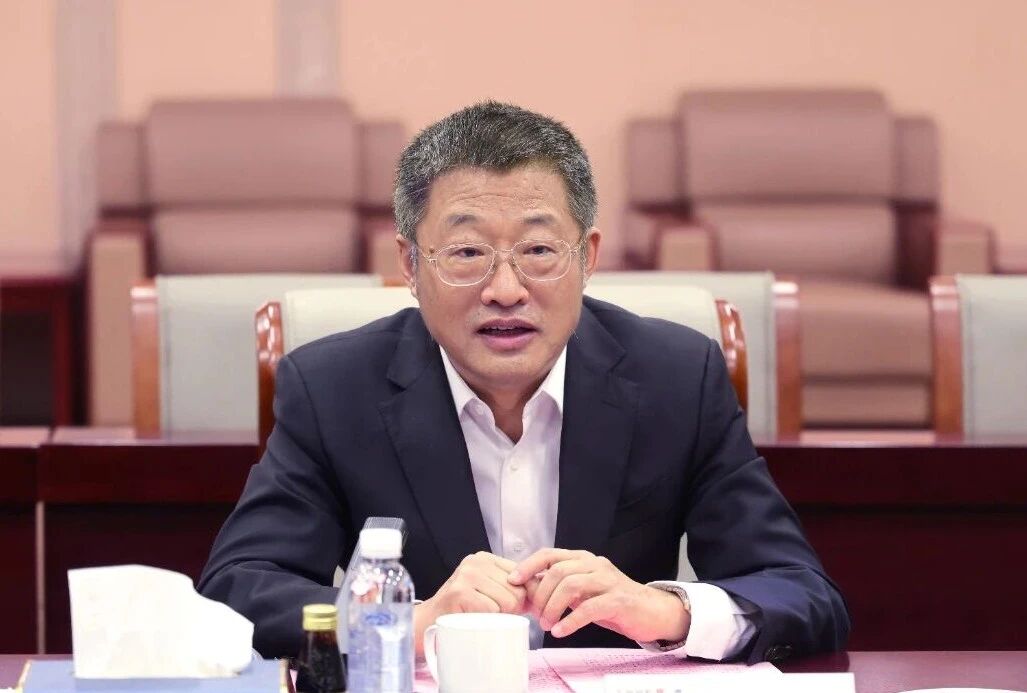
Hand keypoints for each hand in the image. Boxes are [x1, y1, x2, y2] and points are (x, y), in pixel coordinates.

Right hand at [414, 551, 533, 655]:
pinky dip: (488, 621)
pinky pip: (492, 610)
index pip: (522, 575)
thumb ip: (513, 590)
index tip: (517, 608)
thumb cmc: (462, 609)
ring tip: (482, 617)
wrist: (429, 621)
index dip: (524, 596)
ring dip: (499, 617)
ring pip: (507, 601)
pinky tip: (474, 619)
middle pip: (518, 591)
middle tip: (493, 615)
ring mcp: (466, 575)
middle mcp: (476, 562)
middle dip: (511, 609)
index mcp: (485, 558)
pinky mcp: (460, 592)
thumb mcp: (489, 592)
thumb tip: (543, 595)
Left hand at [508, 548, 689, 643]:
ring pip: (571, 586)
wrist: (651, 611)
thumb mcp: (583, 589)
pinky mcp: (618, 600)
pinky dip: (570, 621)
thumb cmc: (612, 600)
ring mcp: (608, 580)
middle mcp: (594, 564)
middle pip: (558, 571)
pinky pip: (589, 608)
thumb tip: (529, 589)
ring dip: (553, 608)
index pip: (550, 554)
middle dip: (541, 595)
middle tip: (536, 616)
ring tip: (547, 625)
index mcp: (583, 559)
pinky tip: (561, 631)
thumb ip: (561, 586)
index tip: (513, 580)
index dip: (529, 565)